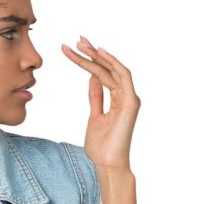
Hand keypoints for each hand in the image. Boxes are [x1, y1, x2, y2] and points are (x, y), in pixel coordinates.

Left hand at [61, 36, 139, 171]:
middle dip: (92, 52)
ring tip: (81, 44)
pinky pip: (124, 76)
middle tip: (77, 40)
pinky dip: (113, 63)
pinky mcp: (131, 102)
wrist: (108, 164)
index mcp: (118, 99)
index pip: (103, 74)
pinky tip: (99, 54)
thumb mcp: (94, 116)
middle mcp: (126, 96)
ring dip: (98, 55)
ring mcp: (130, 98)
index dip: (89, 60)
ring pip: (114, 69)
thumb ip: (96, 97)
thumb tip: (92, 79)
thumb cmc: (102, 146)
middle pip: (108, 68)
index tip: (74, 49)